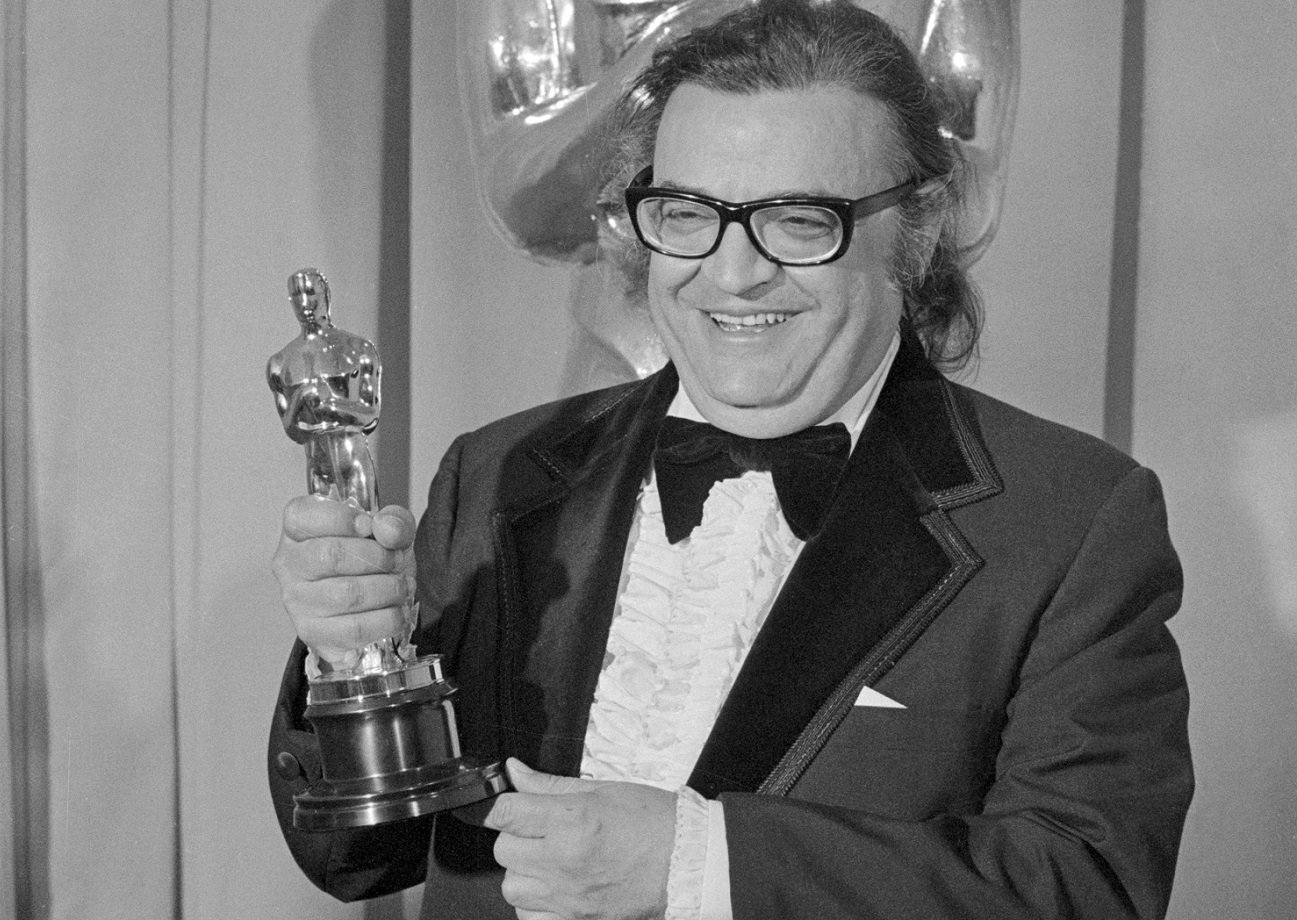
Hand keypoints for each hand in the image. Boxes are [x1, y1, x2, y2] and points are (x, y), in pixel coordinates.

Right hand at [271, 496, 415, 668]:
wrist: (366, 605)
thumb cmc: (368, 560)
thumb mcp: (387, 530)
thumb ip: (394, 521)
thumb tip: (387, 529)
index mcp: (297, 530)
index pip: (302, 516)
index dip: (343, 518)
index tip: (369, 526)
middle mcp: (289, 565)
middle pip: (332, 555)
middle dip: (379, 557)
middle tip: (398, 561)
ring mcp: (297, 602)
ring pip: (348, 594)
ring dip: (389, 589)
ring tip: (402, 585)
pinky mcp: (313, 634)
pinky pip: (357, 628)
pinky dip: (388, 618)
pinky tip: (395, 609)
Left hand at [476, 759, 675, 919]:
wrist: (690, 861)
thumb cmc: (656, 823)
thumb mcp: (603, 790)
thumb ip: (551, 784)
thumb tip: (516, 772)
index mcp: (573, 821)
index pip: (506, 812)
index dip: (504, 806)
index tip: (513, 807)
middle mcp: (565, 861)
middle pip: (503, 850)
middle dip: (517, 836)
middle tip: (540, 831)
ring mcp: (569, 897)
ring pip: (512, 887)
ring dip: (524, 871)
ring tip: (548, 860)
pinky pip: (529, 917)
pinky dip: (534, 903)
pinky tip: (554, 887)